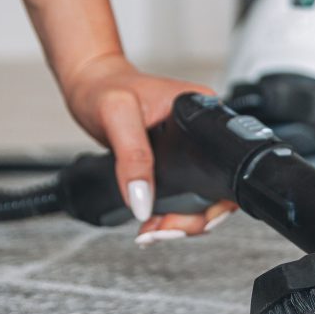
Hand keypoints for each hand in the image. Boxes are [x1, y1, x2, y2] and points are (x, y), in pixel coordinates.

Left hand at [64, 54, 237, 244]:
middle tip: (159, 231)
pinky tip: (151, 220)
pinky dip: (170, 213)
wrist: (89, 81)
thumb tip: (144, 201)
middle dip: (192, 220)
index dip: (211, 203)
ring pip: (202, 198)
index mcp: (204, 112)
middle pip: (217, 191)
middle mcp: (203, 133)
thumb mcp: (117, 116)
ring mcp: (190, 148)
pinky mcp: (175, 159)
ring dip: (180, 221)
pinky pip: (184, 193)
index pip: (225, 167)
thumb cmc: (104, 87)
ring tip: (151, 232)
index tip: (181, 220)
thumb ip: (133, 158)